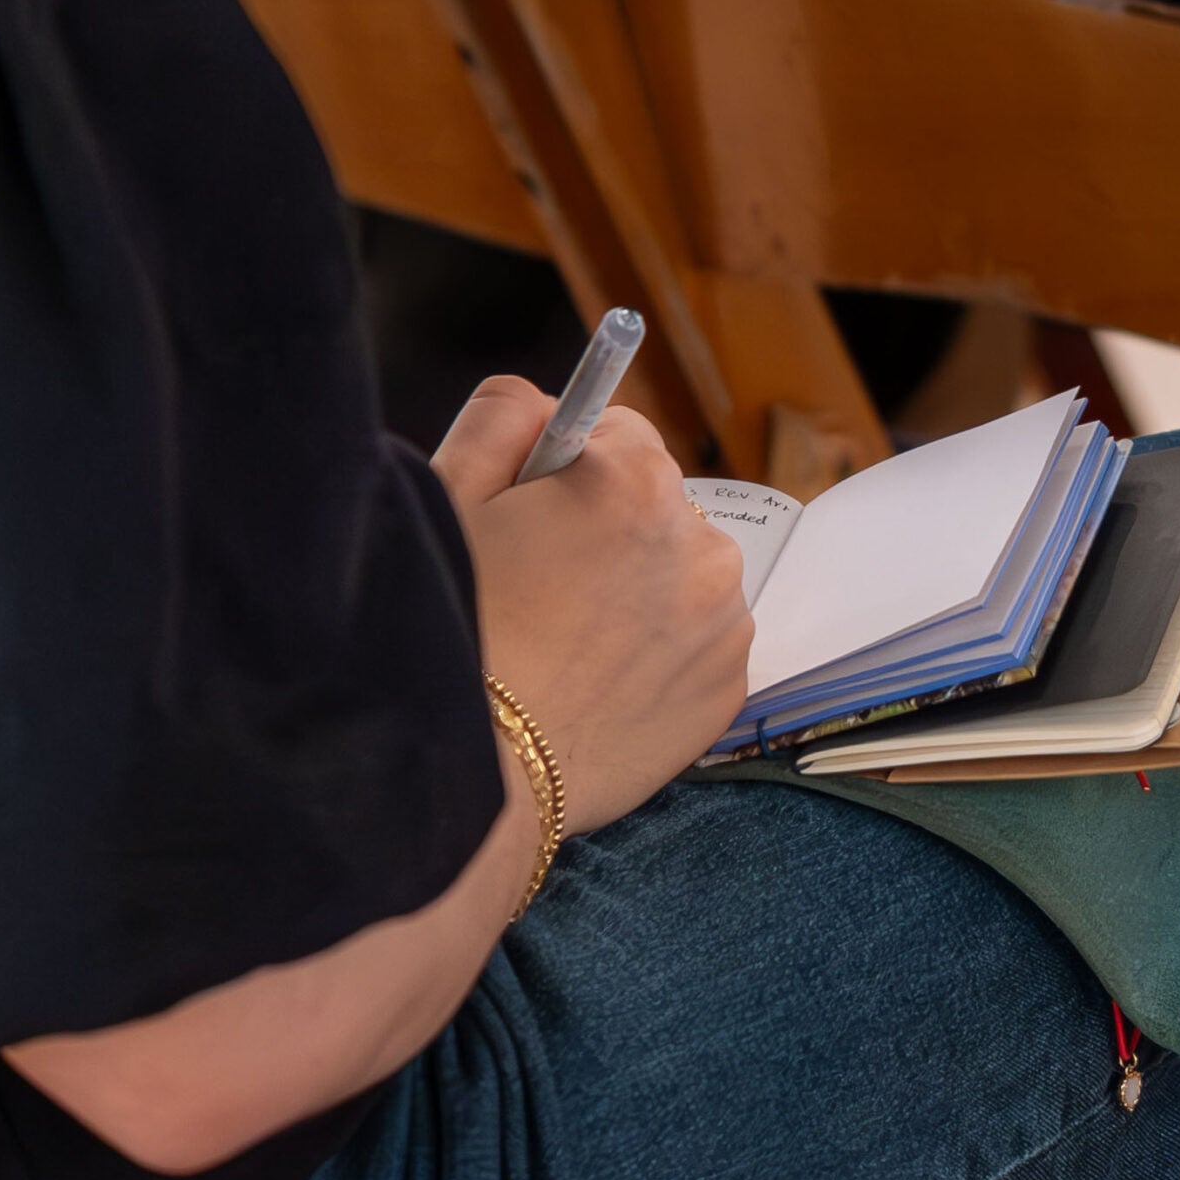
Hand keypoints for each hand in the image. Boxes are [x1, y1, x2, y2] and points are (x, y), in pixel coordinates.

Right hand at [431, 377, 753, 833]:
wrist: (479, 776)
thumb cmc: (454, 632)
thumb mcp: (449, 497)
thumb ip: (503, 416)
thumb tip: (547, 403)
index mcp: (633, 479)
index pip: (616, 434)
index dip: (564, 474)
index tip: (530, 522)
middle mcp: (699, 541)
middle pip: (653, 505)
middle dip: (606, 532)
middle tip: (540, 593)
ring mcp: (723, 620)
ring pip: (678, 574)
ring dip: (638, 593)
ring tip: (567, 647)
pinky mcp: (729, 688)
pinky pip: (697, 642)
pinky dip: (658, 655)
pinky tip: (599, 684)